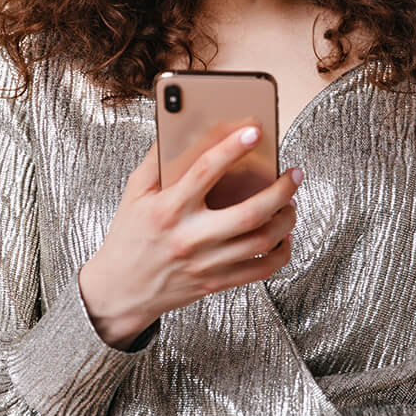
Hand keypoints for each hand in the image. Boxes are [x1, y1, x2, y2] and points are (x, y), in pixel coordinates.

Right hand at [78, 124, 301, 347]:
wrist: (121, 290)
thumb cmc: (129, 236)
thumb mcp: (134, 193)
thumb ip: (157, 160)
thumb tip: (180, 125)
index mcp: (168, 209)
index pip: (204, 172)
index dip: (231, 148)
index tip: (255, 130)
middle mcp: (190, 237)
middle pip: (249, 213)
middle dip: (281, 190)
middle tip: (294, 174)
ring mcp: (206, 263)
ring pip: (262, 241)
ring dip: (286, 219)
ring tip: (291, 202)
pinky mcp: (216, 282)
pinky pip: (261, 270)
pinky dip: (281, 252)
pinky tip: (283, 236)